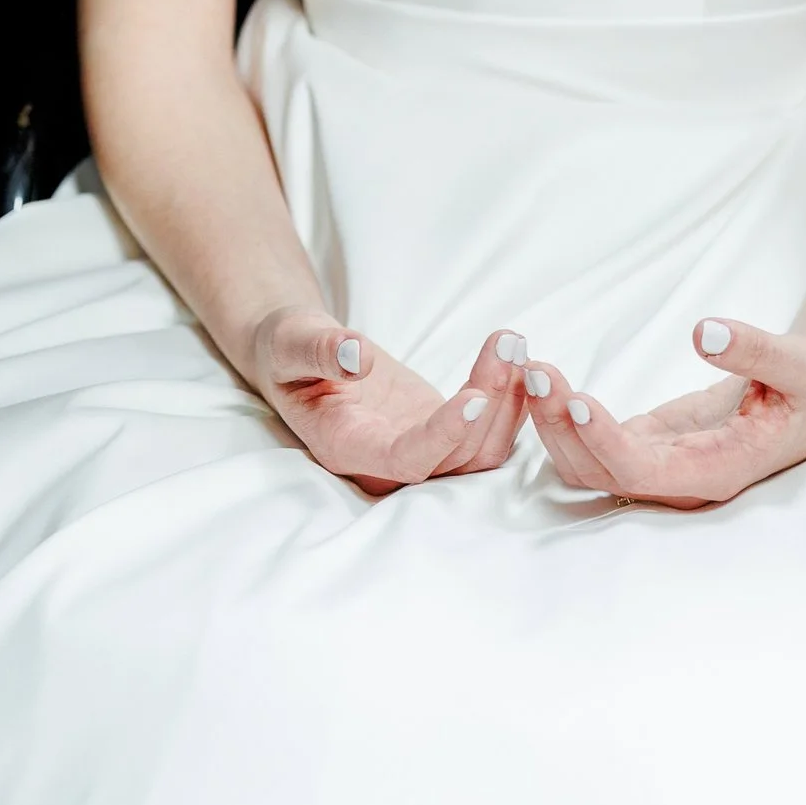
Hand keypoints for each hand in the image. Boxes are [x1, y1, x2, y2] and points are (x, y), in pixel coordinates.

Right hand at [251, 309, 531, 494]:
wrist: (302, 355)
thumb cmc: (289, 351)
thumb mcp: (292, 342)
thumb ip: (319, 351)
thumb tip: (356, 356)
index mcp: (347, 448)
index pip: (405, 461)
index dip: (444, 436)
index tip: (476, 397)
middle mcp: (388, 463)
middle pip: (457, 460)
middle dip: (492, 405)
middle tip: (509, 345)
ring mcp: (420, 450)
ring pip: (482, 451)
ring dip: (508, 401)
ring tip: (513, 343)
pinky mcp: (443, 431)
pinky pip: (488, 431)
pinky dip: (509, 398)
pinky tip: (516, 355)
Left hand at [522, 319, 805, 508]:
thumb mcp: (797, 363)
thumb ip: (754, 351)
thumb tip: (705, 331)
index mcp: (715, 471)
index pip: (640, 470)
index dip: (602, 440)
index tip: (574, 399)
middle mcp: (678, 480)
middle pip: (599, 472)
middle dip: (562, 427)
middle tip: (537, 370)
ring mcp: (658, 465)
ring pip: (585, 463)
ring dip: (553, 424)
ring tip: (533, 370)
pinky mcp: (646, 443)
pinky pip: (591, 441)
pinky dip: (563, 415)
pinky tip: (543, 378)